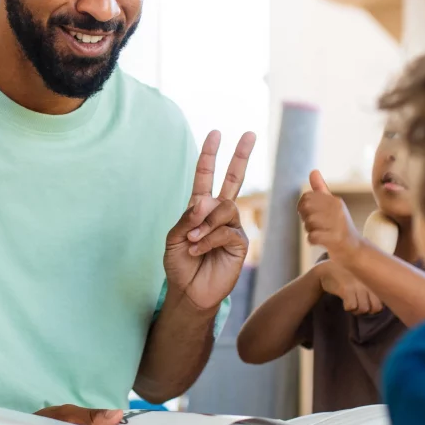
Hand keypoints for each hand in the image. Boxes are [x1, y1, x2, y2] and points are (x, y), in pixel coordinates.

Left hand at [164, 130, 256, 311]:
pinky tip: (198, 249)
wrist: (189, 291)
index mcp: (200, 208)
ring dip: (204, 223)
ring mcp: (231, 227)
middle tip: (250, 133)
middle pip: (234, 179)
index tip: (216, 133)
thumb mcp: (173, 239)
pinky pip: (226, 230)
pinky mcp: (239, 243)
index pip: (206, 176)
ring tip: (192, 240)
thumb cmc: (180, 264)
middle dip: (241, 156)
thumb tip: (204, 200)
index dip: (210, 156)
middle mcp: (219, 214)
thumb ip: (186, 218)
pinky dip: (208, 239)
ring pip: (225, 208)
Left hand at [298, 170, 362, 265]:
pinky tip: (320, 241)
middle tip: (314, 225)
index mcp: (335, 201)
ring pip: (308, 223)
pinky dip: (312, 240)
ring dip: (310, 231)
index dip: (302, 207)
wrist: (354, 250)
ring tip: (320, 233)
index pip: (306, 197)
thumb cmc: (339, 227)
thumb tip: (313, 171)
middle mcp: (337, 210)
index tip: (309, 215)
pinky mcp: (336, 240)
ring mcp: (338, 225)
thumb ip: (321, 190)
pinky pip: (312, 237)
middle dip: (305, 218)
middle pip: (305, 208)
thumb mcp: (332, 206)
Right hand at [317, 260, 383, 314]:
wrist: (328, 267)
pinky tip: (344, 302)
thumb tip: (378, 302)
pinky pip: (351, 306)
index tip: (366, 302)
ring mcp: (358, 287)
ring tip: (350, 303)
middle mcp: (369, 284)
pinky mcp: (346, 289)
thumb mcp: (364, 277)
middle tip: (358, 305)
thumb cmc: (347, 273)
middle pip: (375, 308)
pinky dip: (347, 307)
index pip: (382, 303)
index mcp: (375, 281)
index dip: (374, 306)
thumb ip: (373, 286)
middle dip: (367, 310)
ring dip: (356, 310)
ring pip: (363, 309)